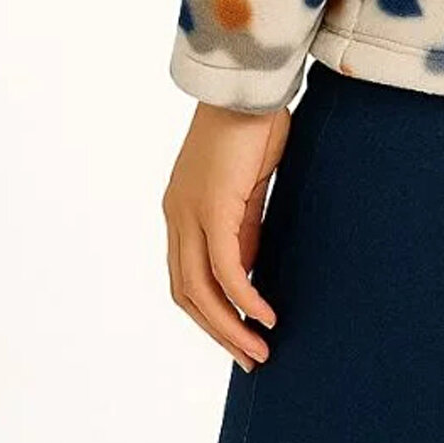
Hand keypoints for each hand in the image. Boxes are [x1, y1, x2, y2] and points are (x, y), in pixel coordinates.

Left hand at [164, 101, 289, 371]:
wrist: (251, 84)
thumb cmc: (253, 124)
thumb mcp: (248, 187)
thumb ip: (244, 228)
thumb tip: (248, 273)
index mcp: (181, 209)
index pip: (186, 277)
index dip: (210, 312)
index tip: (239, 335)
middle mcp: (177, 216)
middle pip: (186, 294)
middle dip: (217, 331)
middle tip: (250, 358)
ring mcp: (190, 213)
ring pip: (199, 290)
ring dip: (228, 326)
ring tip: (259, 350)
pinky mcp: (213, 208)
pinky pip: (226, 268)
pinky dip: (244, 298)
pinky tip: (266, 315)